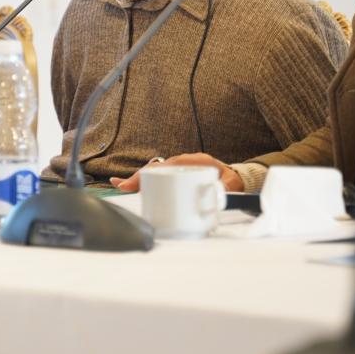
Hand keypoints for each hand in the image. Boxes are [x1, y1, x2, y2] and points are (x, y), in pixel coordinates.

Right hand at [111, 153, 243, 193]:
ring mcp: (178, 168)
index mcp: (195, 161)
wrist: (233, 177)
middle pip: (157, 168)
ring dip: (138, 179)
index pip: (170, 165)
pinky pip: (157, 176)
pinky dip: (143, 181)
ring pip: (154, 171)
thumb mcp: (230, 184)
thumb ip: (225, 188)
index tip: (142, 180)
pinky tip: (128, 185)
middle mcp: (183, 162)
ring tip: (121, 185)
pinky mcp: (175, 176)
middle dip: (139, 177)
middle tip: (123, 186)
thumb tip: (218, 192)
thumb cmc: (230, 180)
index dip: (155, 172)